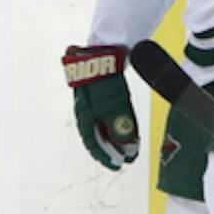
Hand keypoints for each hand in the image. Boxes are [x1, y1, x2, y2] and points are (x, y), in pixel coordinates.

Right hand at [63, 45, 139, 169]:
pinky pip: (110, 114)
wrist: (104, 49)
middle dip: (110, 149)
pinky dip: (119, 124)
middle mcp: (87, 109)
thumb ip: (120, 125)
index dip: (103, 155)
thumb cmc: (105, 76)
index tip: (116, 165)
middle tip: (124, 160)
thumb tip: (126, 149)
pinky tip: (129, 131)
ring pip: (104, 125)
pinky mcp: (104, 93)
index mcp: (84, 113)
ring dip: (116, 138)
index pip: (91, 140)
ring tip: (129, 149)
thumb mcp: (114, 103)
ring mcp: (94, 100)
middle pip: (97, 135)